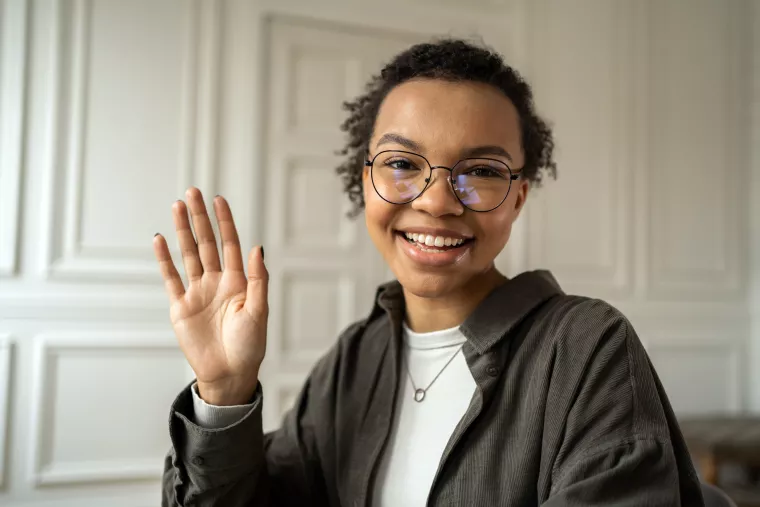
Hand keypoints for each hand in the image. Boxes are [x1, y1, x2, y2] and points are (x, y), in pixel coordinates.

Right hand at [153, 187, 267, 405]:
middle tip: (192, 192)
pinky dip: (164, 260)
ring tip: (177, 207)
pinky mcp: (180, 306)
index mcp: (238, 281)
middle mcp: (217, 282)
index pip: (230, 244)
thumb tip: (257, 247)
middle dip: (200, 218)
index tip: (219, 199)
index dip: (225, 222)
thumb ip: (258, 279)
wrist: (229, 374)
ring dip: (183, 231)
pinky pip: (171, 278)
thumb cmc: (249, 346)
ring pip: (188, 254)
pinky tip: (160, 240)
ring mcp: (197, 292)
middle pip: (206, 243)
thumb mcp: (258, 311)